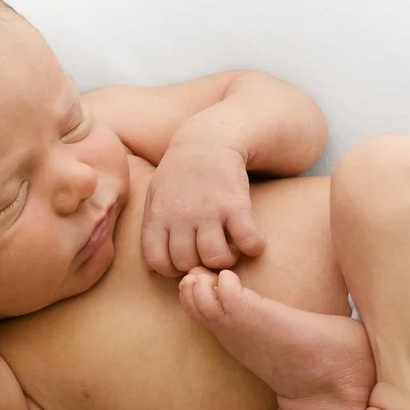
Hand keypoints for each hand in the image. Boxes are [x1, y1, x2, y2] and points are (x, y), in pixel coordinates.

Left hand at [141, 142, 265, 276]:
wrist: (208, 140)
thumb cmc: (181, 173)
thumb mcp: (155, 196)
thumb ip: (154, 227)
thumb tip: (157, 262)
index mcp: (158, 216)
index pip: (158, 261)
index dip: (172, 269)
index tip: (186, 260)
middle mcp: (180, 216)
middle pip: (187, 263)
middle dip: (200, 265)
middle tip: (211, 254)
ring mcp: (208, 210)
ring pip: (215, 258)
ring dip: (227, 260)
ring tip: (232, 249)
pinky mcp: (235, 204)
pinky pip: (247, 240)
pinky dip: (254, 247)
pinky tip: (255, 241)